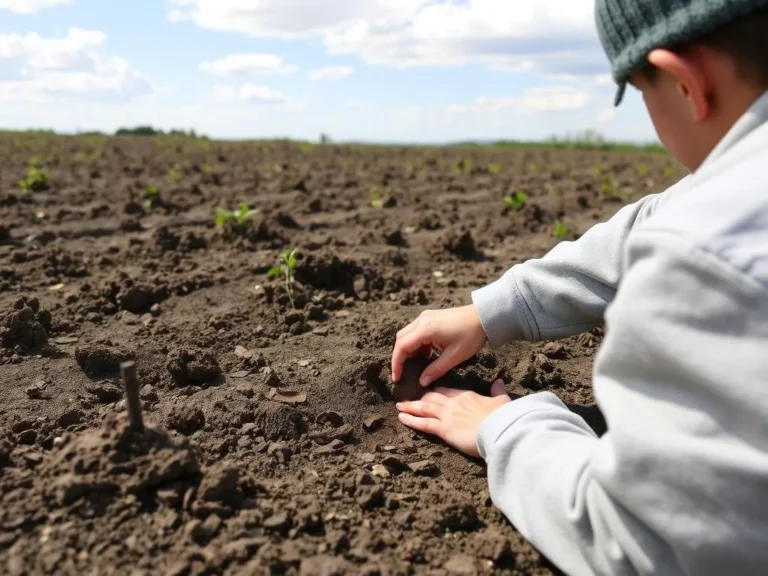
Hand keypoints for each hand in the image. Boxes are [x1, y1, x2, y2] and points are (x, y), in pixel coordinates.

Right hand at [391, 305, 487, 385]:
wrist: (484, 317)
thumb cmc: (471, 336)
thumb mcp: (454, 357)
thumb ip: (435, 370)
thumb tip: (421, 382)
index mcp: (425, 329)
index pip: (402, 347)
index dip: (397, 363)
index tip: (397, 378)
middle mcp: (421, 320)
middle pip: (400, 339)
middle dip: (399, 357)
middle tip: (403, 373)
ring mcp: (425, 317)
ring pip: (407, 334)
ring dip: (408, 350)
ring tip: (415, 366)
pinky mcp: (430, 317)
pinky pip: (416, 331)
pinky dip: (416, 344)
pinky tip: (426, 355)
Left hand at [396, 380, 510, 457]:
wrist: (500, 429)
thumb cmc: (503, 416)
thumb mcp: (502, 401)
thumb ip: (498, 390)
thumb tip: (499, 381)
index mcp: (466, 396)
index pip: (446, 391)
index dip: (435, 391)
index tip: (427, 390)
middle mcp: (453, 403)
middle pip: (432, 397)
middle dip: (419, 397)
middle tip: (408, 397)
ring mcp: (447, 415)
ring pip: (424, 407)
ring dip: (411, 406)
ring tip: (399, 406)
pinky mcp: (444, 429)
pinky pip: (424, 423)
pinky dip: (411, 420)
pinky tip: (401, 418)